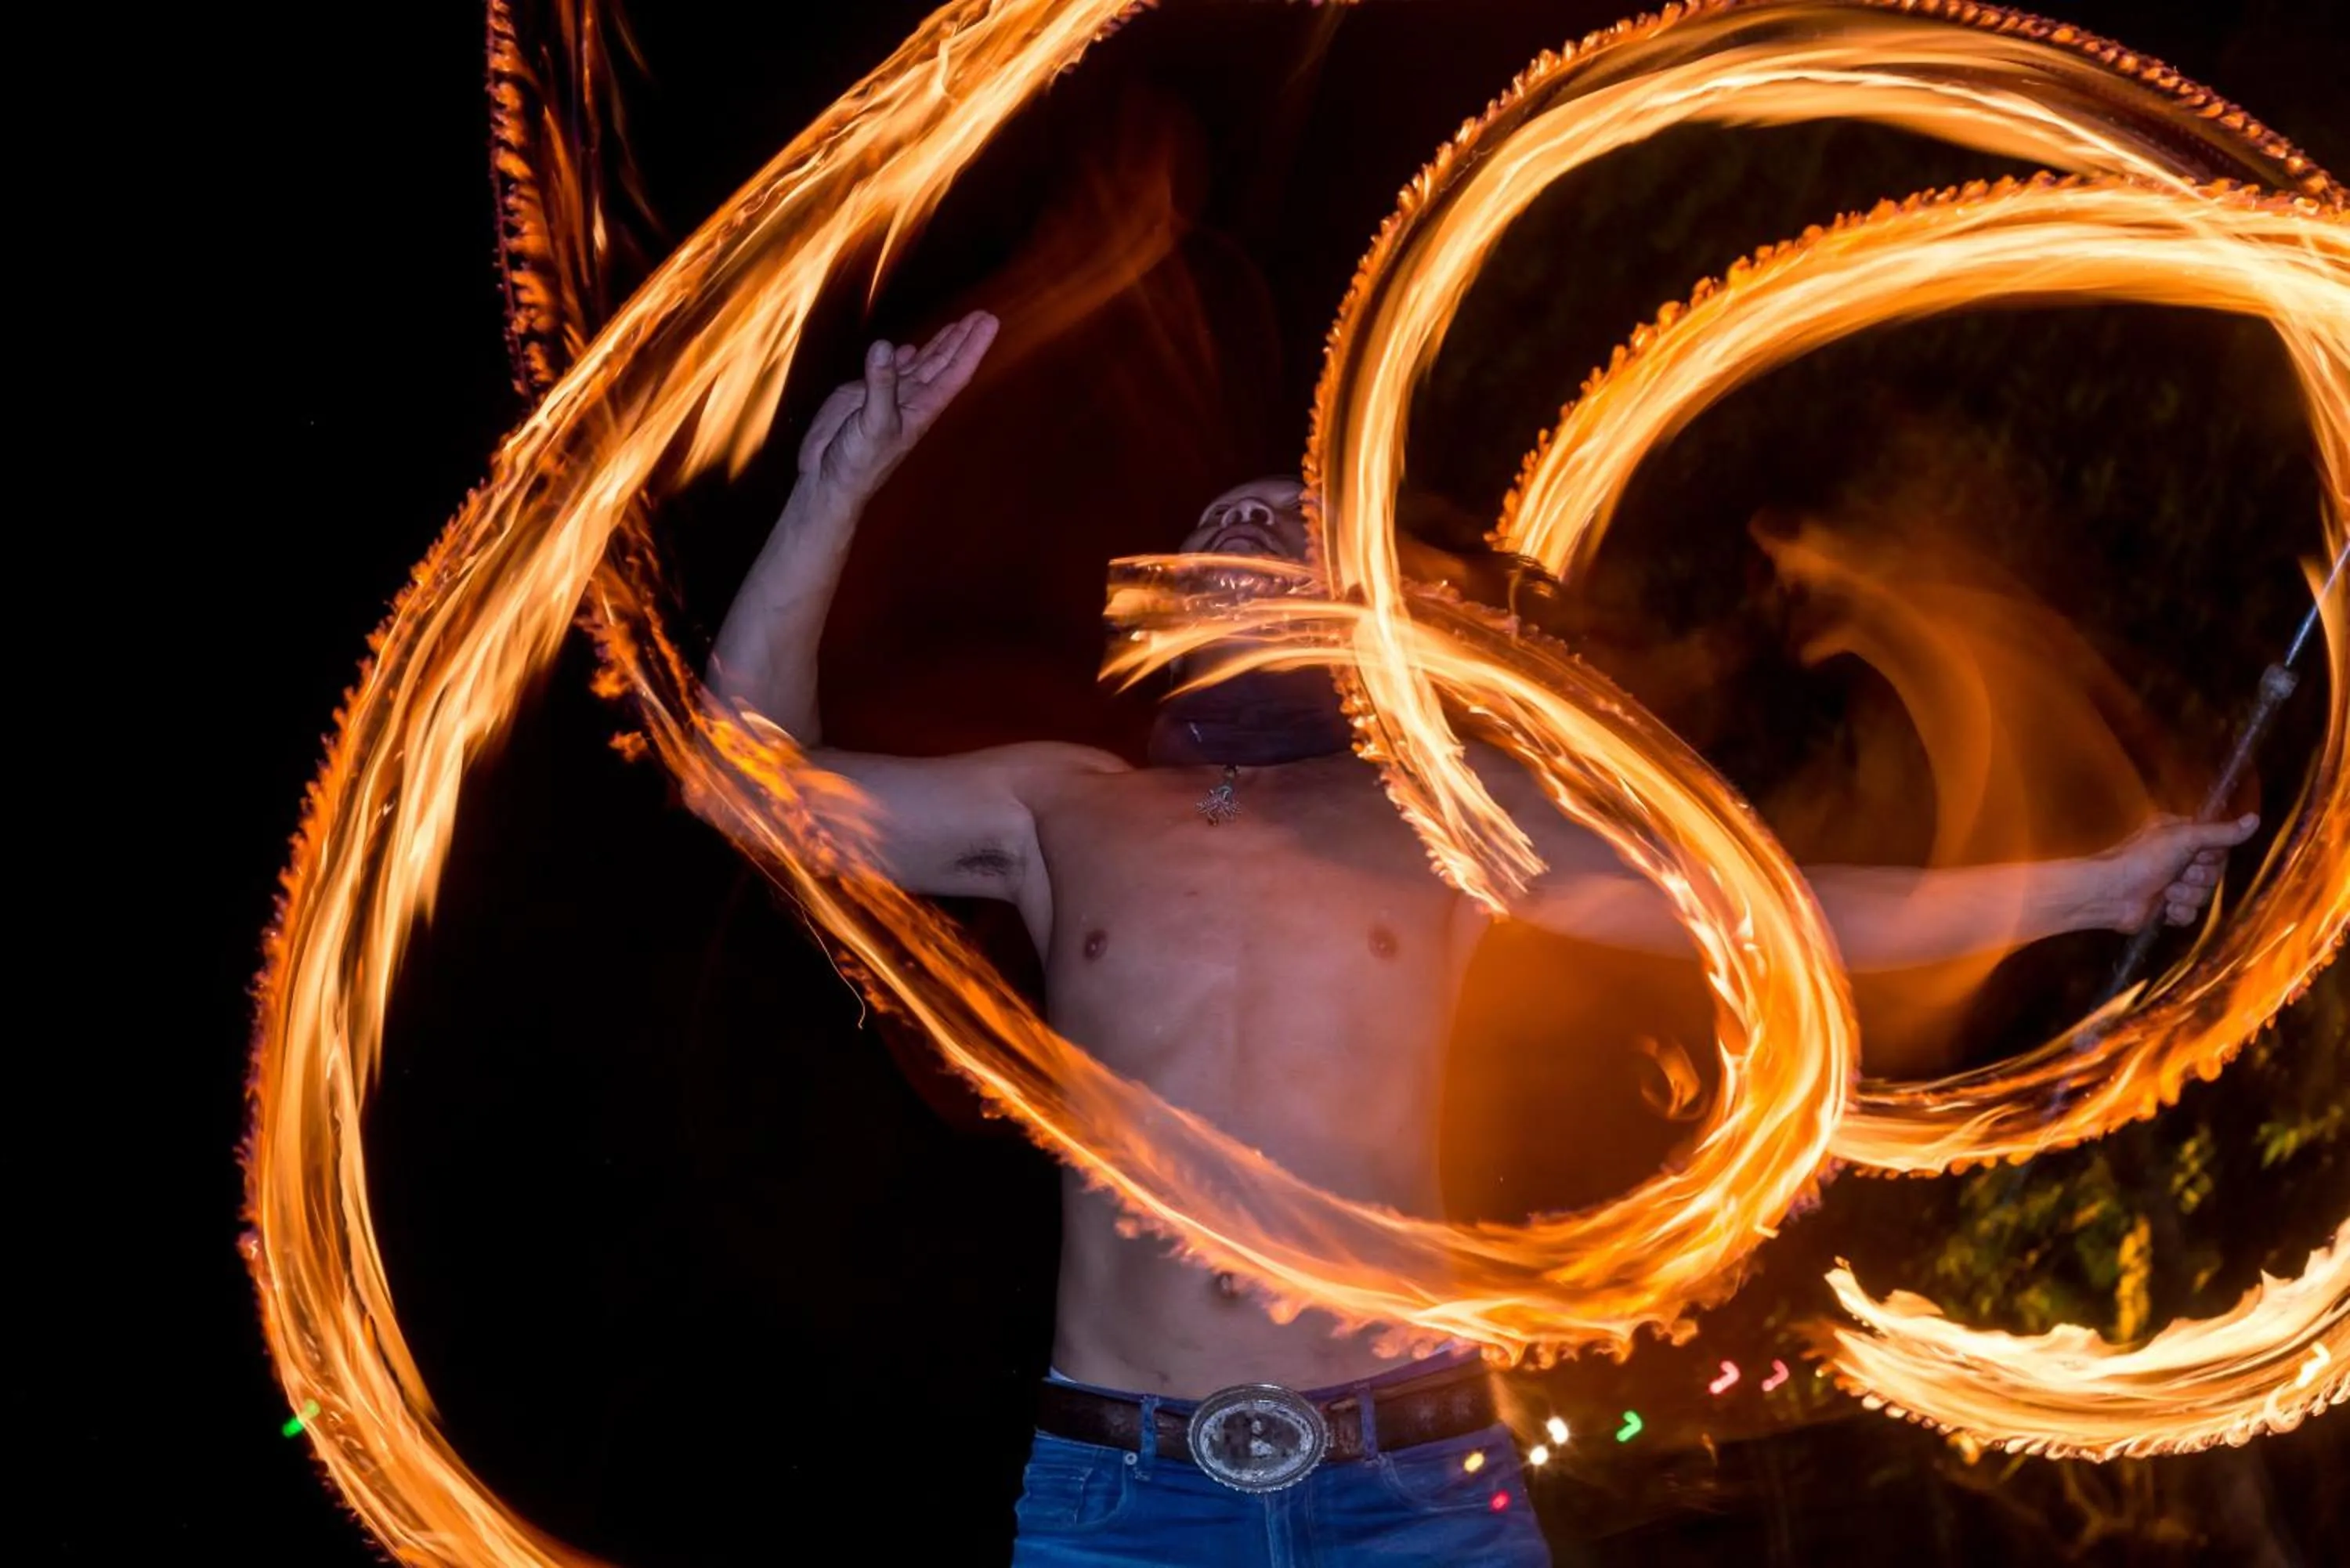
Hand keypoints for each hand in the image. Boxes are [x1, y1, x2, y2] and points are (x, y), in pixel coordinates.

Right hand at [798, 310, 997, 499]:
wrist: (828, 480)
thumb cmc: (858, 462)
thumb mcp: (873, 423)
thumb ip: (880, 384)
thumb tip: (887, 347)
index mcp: (922, 409)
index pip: (954, 372)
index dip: (972, 347)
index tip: (989, 323)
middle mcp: (910, 400)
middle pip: (943, 364)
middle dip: (962, 340)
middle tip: (983, 316)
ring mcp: (888, 395)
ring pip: (920, 364)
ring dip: (938, 344)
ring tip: (957, 324)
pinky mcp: (863, 393)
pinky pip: (888, 370)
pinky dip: (900, 357)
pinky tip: (908, 348)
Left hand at [2098, 812, 2259, 931]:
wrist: (2110, 894)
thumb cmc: (2141, 859)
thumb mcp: (2183, 838)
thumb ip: (2220, 832)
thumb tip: (2255, 820)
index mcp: (2181, 837)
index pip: (2219, 848)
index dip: (2213, 857)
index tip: (2198, 857)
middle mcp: (2178, 859)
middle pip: (2215, 874)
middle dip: (2199, 878)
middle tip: (2178, 875)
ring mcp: (2173, 885)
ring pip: (2204, 896)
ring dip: (2187, 896)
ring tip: (2166, 893)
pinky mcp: (2167, 909)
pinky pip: (2191, 915)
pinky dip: (2179, 913)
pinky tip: (2165, 909)